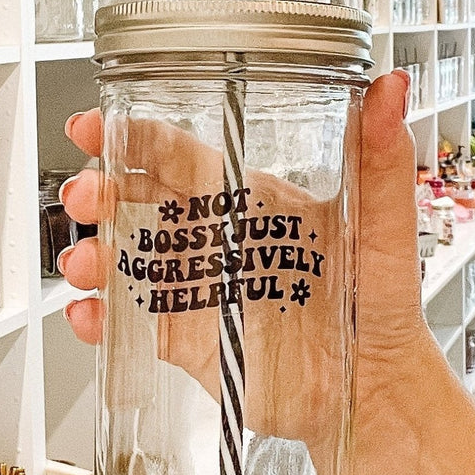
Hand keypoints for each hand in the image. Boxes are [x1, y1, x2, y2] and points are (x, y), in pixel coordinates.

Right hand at [60, 69, 434, 474]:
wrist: (374, 389)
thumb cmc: (382, 302)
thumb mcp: (385, 223)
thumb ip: (380, 157)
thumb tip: (390, 85)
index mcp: (252, 201)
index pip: (184, 157)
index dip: (136, 138)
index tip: (95, 127)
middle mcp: (218, 240)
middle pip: (141, 204)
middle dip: (102, 194)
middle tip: (85, 197)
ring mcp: (199, 291)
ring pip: (129, 262)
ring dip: (94, 256)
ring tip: (84, 264)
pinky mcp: (190, 341)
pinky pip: (135, 324)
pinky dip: (103, 320)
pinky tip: (90, 316)